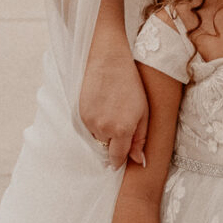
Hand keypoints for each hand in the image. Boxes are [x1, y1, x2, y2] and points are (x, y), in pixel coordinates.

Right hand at [80, 40, 148, 166]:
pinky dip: (95, 122)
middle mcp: (103, 128)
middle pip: (107, 148)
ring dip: (104, 132)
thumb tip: (139, 161)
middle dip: (114, 143)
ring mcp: (89, 121)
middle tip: (121, 123)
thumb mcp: (144, 111)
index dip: (120, 160)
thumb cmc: (131, 84)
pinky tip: (103, 106)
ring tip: (112, 110)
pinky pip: (88, 127)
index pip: (117, 157)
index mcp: (122, 129)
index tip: (121, 161)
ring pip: (97, 138)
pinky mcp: (79, 113)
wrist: (109, 60)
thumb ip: (140, 139)